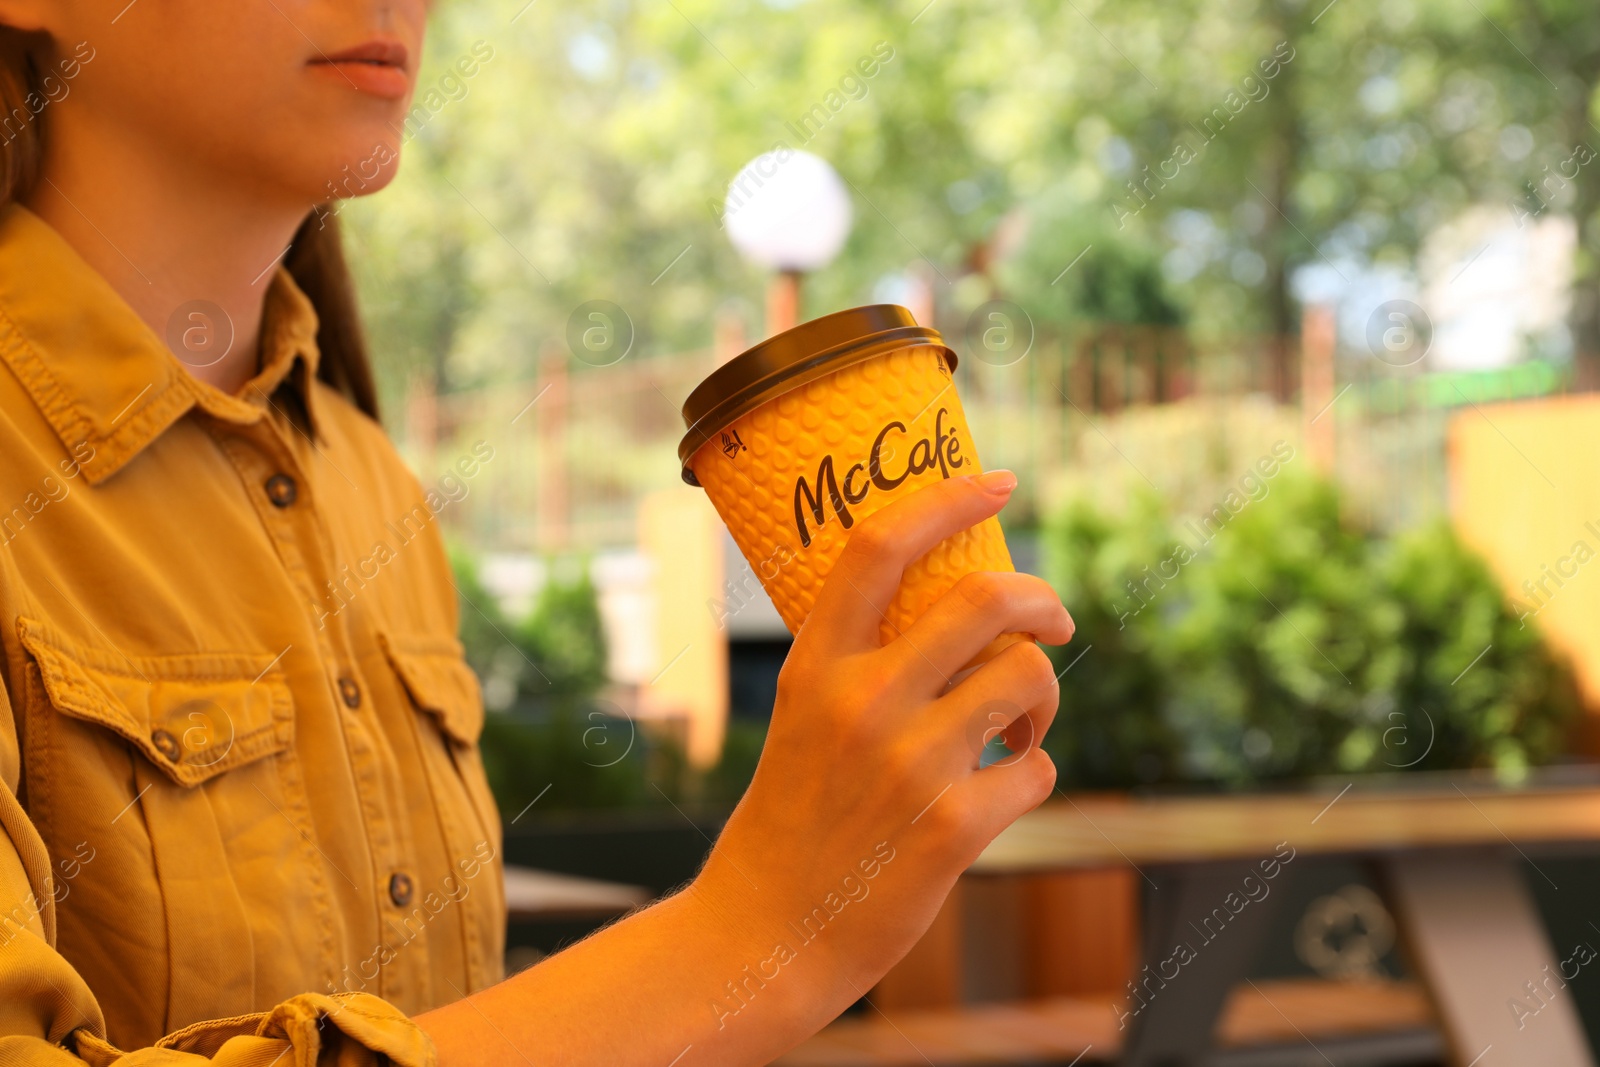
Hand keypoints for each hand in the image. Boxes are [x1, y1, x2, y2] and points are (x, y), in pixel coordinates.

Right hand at [690, 469, 1075, 1038]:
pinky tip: (1002, 791)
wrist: (763, 936)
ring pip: (1026, 679)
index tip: (999, 480)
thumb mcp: (801, 719)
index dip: (948, 498)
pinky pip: (1036, 769)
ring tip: (1020, 726)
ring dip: (1044, 698)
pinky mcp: (950, 830)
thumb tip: (960, 612)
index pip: (879, 547)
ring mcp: (907, 766)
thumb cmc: (790, 819)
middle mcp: (860, 702)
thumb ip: (859, 663)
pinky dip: (1033, 772)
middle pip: (984, 598)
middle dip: (1042, 600)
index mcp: (814, 666)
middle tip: (1054, 623)